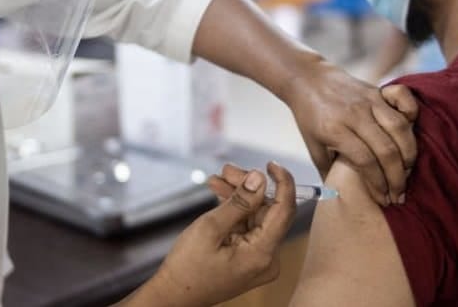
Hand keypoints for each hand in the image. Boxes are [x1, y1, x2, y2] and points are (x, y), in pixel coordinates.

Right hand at [130, 163, 296, 306]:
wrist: (173, 296)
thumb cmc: (187, 267)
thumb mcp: (210, 228)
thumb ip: (239, 202)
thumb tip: (260, 178)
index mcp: (262, 254)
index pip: (285, 210)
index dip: (282, 182)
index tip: (271, 164)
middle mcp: (267, 259)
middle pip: (267, 211)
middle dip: (248, 187)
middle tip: (226, 170)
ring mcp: (258, 261)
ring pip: (256, 217)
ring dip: (238, 197)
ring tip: (217, 179)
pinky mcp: (248, 260)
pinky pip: (248, 228)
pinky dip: (234, 212)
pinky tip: (219, 194)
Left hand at [279, 60, 418, 205]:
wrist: (309, 80)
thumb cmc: (311, 117)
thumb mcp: (313, 146)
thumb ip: (328, 171)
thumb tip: (341, 199)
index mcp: (334, 130)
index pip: (365, 161)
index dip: (378, 183)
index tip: (383, 199)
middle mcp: (354, 114)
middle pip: (386, 149)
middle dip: (397, 177)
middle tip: (399, 194)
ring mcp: (368, 100)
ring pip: (399, 127)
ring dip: (409, 153)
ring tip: (407, 171)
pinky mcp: (378, 90)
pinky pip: (403, 98)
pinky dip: (412, 112)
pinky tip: (411, 131)